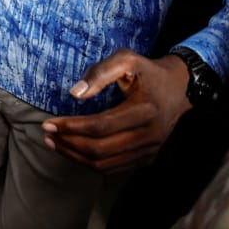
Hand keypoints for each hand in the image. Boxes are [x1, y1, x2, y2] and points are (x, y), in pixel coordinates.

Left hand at [42, 50, 191, 172]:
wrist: (180, 88)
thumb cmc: (149, 72)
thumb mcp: (127, 59)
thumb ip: (100, 72)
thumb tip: (75, 94)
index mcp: (145, 111)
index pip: (100, 127)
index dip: (71, 127)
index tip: (49, 123)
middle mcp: (149, 135)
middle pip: (100, 149)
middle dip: (68, 143)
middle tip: (47, 134)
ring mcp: (149, 150)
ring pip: (104, 164)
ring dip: (75, 156)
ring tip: (55, 143)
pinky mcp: (147, 158)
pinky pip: (113, 169)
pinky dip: (89, 163)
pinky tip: (74, 151)